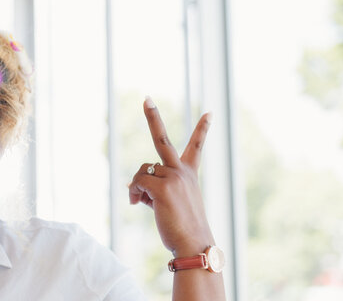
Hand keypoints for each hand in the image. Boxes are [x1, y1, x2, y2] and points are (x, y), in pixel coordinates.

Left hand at [128, 98, 214, 256]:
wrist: (194, 245)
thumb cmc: (181, 228)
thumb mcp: (169, 203)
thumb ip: (154, 187)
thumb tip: (132, 184)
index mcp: (189, 175)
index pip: (196, 147)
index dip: (203, 130)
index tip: (210, 112)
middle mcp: (182, 172)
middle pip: (162, 139)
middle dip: (153, 117)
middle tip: (146, 98)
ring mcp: (173, 177)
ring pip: (142, 171)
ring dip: (138, 188)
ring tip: (144, 204)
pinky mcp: (163, 186)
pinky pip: (137, 183)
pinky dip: (135, 194)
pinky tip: (140, 205)